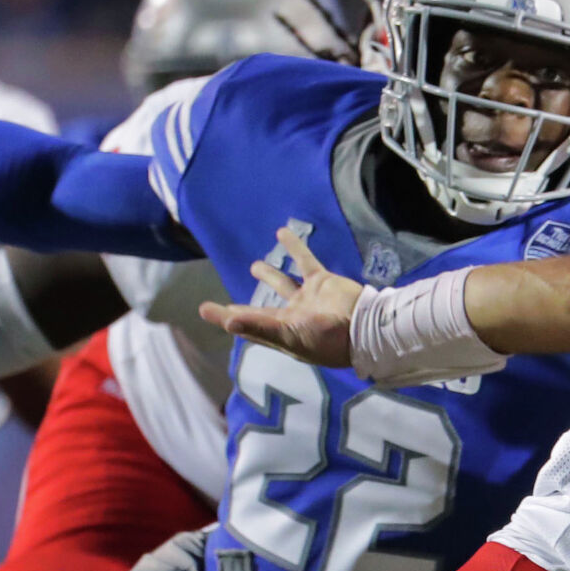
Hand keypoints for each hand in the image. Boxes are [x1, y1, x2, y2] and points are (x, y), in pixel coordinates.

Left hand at [199, 227, 361, 366]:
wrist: (365, 326)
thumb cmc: (326, 338)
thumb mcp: (290, 335)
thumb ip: (259, 326)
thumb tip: (228, 324)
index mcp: (281, 334)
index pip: (247, 325)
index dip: (225, 318)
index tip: (204, 310)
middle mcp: (292, 318)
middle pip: (260, 312)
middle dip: (241, 309)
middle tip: (223, 305)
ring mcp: (306, 299)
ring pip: (282, 285)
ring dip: (269, 276)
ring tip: (255, 266)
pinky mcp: (321, 282)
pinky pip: (304, 262)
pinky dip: (294, 247)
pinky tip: (281, 233)